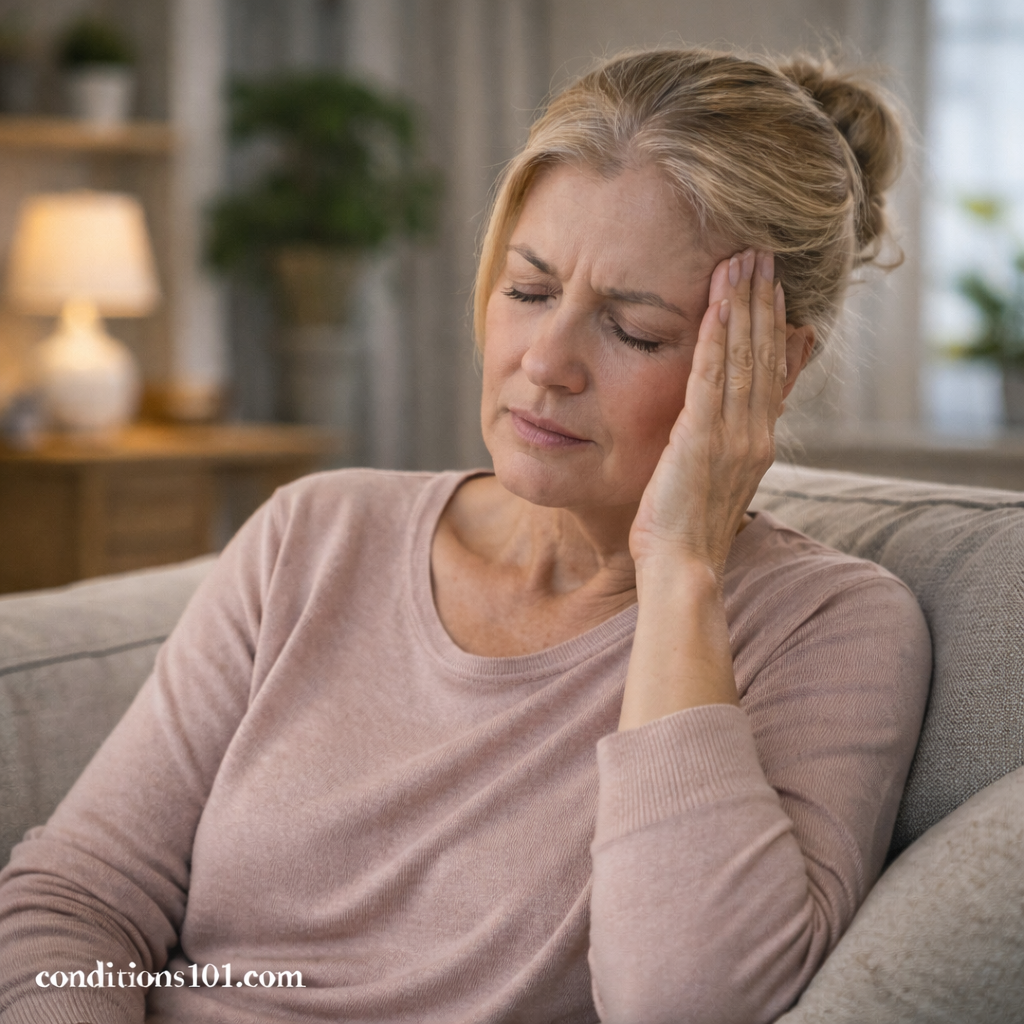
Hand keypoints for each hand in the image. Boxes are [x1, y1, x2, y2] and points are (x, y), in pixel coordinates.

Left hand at [629, 249, 786, 584]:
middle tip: (763, 254)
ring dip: (744, 305)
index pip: (772, 372)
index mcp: (757, 443)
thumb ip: (722, 443)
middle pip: (764, 354)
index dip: (773, 326)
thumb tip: (721, 420)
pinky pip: (712, 377)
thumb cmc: (685, 532)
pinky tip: (717, 303)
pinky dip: (717, 337)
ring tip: (745, 260)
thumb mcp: (712, 481)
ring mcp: (734, 436)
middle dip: (763, 301)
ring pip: (744, 357)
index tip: (774, 288)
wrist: (682, 569)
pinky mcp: (703, 439)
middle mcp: (755, 434)